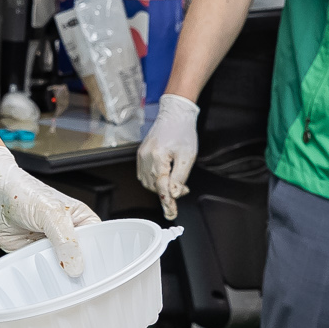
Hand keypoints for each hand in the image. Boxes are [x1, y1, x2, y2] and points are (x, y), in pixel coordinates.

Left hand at [0, 146, 99, 275]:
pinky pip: (42, 272)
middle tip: (78, 284)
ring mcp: (51, 247)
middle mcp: (69, 235)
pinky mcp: (34, 255)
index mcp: (83, 221)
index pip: (99, 245)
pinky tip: (44, 281)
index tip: (97, 276)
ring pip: (62, 270)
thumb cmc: (24, 192)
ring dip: (60, 277)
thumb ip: (66, 239)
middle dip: (79, 272)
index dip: (99, 260)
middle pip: (82, 261)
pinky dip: (42, 277)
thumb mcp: (52, 213)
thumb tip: (76, 266)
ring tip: (62, 286)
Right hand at [135, 96, 198, 220]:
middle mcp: (146, 157)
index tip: (171, 213)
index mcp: (158, 157)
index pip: (161, 187)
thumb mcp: (187, 157)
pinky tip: (165, 175)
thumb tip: (173, 193)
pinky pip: (144, 174)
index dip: (168, 202)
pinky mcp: (141, 154)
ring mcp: (141, 156)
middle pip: (154, 186)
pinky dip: (154, 179)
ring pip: (148, 182)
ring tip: (175, 181)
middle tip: (182, 188)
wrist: (174, 114)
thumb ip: (179, 178)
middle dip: (168, 192)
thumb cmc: (182, 131)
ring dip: (161, 186)